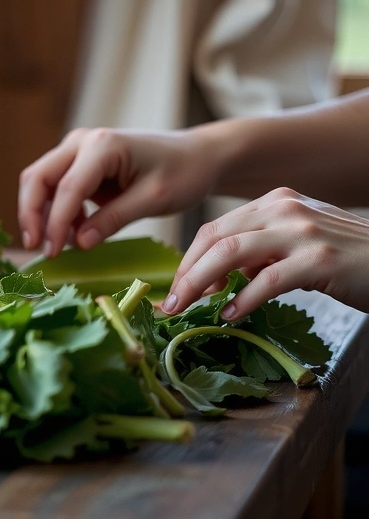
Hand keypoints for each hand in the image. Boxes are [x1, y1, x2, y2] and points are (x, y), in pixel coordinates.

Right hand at [18, 128, 218, 256]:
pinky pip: (55, 186)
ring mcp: (78, 149)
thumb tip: (78, 244)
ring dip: (41, 213)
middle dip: (31, 214)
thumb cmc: (183, 173)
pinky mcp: (79, 162)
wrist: (198, 156)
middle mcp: (82, 141)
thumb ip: (113, 219)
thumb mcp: (153, 199)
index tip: (51, 253)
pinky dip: (57, 211)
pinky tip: (74, 234)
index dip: (54, 223)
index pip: (66, 188)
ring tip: (56, 246)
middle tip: (37, 249)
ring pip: (41, 181)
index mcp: (102, 146)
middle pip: (38, 177)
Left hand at [163, 188, 368, 319]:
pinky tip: (230, 315)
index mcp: (274, 202)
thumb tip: (215, 279)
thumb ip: (260, 253)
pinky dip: (243, 299)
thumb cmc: (347, 260)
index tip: (175, 288)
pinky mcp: (319, 258)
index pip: (215, 228)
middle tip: (171, 304)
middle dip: (186, 274)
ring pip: (231, 254)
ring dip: (201, 284)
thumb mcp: (297, 244)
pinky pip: (267, 279)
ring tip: (188, 309)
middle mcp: (284, 208)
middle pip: (215, 239)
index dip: (188, 260)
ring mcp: (302, 230)